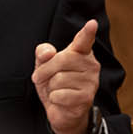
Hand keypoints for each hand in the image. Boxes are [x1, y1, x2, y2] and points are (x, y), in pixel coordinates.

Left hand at [32, 19, 100, 133]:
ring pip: (59, 79)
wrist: (60, 110)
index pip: (84, 40)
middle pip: (61, 60)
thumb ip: (43, 53)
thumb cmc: (54, 82)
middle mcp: (90, 65)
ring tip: (57, 90)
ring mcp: (91, 81)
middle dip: (45, 71)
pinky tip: (61, 100)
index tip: (92, 23)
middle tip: (41, 78)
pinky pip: (60, 94)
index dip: (87, 32)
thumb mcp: (43, 65)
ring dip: (51, 87)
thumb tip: (48, 53)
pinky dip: (54, 99)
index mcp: (80, 53)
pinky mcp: (87, 97)